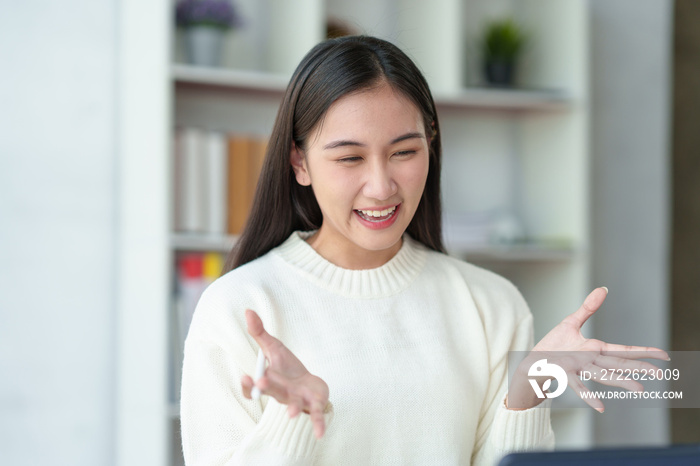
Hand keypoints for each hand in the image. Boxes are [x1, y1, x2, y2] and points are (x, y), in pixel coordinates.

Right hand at [241, 309, 329, 438]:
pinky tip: (320, 434)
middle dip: (266, 387)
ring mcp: (297, 400)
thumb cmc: (288, 368)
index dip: (247, 385)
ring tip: (290, 414)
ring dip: (290, 409)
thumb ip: (259, 333)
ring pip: (292, 404)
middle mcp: (280, 393)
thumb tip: (247, 310)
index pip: (252, 387)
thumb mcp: (274, 348)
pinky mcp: (313, 404)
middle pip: (272, 392)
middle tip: (260, 382)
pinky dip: (317, 424)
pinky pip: (314, 415)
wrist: (309, 384)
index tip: (246, 377)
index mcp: (268, 381)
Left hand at [507, 287, 668, 411]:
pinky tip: (601, 407)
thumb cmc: (553, 345)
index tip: (663, 354)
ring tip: (639, 389)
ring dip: (621, 382)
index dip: (643, 351)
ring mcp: (578, 368)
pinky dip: (589, 396)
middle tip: (660, 375)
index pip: (623, 350)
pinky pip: (578, 385)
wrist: (533, 362)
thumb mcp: (571, 322)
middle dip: (640, 368)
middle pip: (618, 364)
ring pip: (603, 375)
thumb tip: (604, 288)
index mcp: (595, 349)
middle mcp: (590, 360)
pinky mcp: (563, 373)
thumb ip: (588, 307)